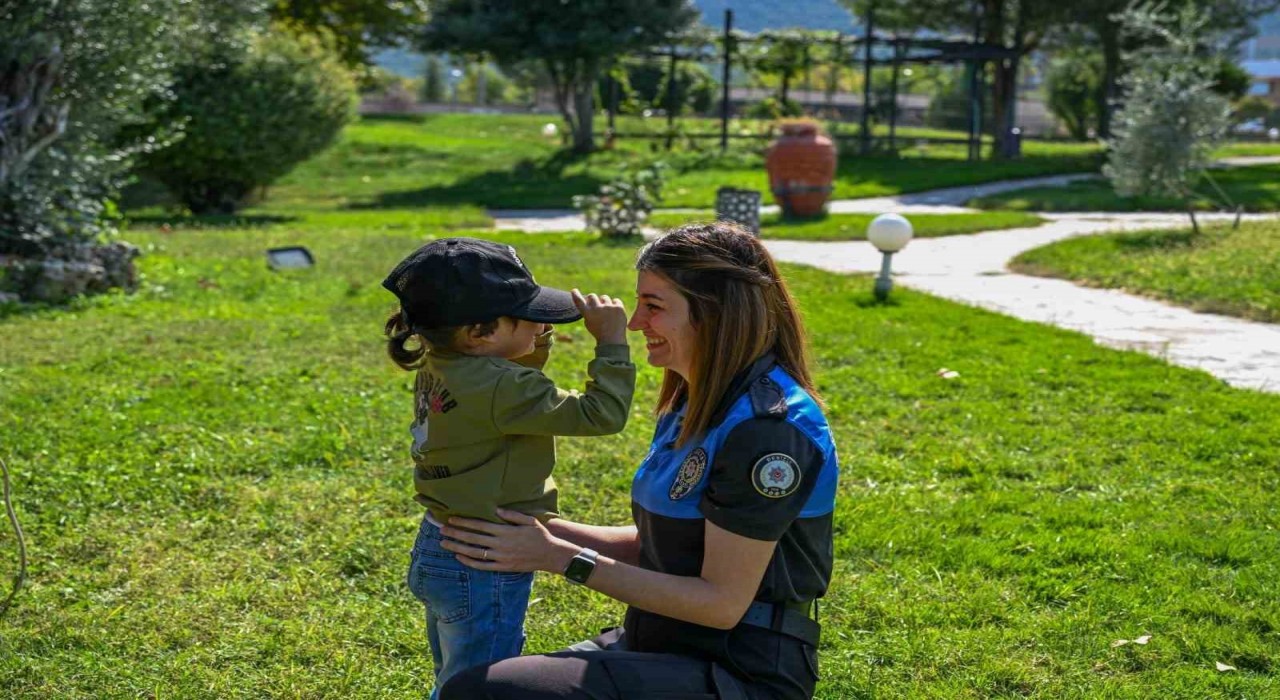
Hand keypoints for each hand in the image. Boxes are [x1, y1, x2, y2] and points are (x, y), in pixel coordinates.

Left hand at [440, 509, 579, 573]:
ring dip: (457, 546)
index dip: (464, 521)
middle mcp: (500, 544)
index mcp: (505, 531)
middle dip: (455, 532)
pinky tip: (459, 556)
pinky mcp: (503, 567)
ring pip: (473, 552)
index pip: (479, 525)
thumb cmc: (540, 535)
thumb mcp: (529, 520)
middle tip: (441, 529)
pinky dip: (469, 561)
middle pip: (472, 538)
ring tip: (444, 543)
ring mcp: (501, 556)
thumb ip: (512, 514)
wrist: (550, 555)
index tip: (451, 518)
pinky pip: (482, 565)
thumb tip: (496, 509)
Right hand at [572, 289, 627, 345]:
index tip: (574, 290)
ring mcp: (608, 307)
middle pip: (592, 296)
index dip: (575, 295)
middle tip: (597, 307)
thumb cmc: (599, 332)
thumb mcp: (589, 323)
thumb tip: (589, 300)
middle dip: (593, 299)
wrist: (613, 340)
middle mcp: (597, 308)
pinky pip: (615, 300)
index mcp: (587, 314)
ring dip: (604, 303)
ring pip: (604, 297)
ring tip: (607, 314)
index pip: (579, 301)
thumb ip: (588, 311)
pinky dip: (615, 305)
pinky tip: (615, 314)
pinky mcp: (618, 307)